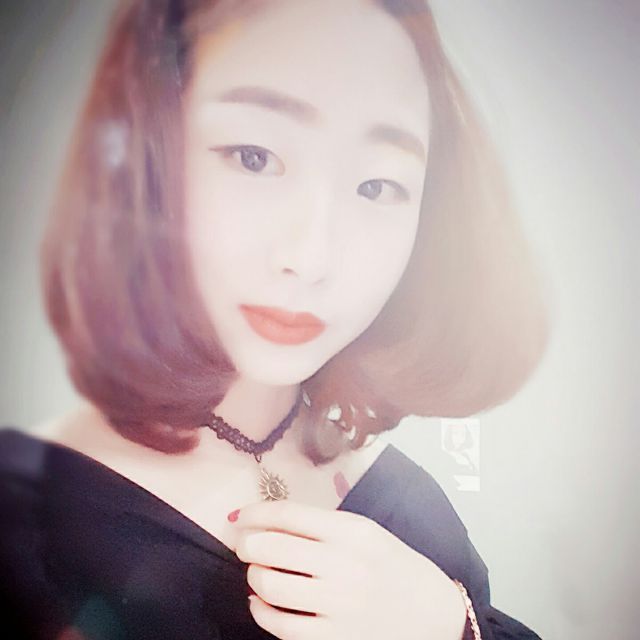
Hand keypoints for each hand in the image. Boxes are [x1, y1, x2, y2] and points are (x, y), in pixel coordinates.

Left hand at [231, 499, 466, 639]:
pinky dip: (260, 610)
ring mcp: (337, 605)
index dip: (256, 512)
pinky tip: (261, 603)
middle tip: (244, 544)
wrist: (433, 614)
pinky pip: (279, 624)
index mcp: (352, 531)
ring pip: (269, 584)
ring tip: (257, 572)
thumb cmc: (395, 567)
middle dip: (246, 543)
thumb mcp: (366, 532)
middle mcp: (343, 565)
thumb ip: (323, 526)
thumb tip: (270, 521)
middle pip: (271, 547)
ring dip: (253, 575)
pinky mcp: (333, 639)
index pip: (289, 515)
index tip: (239, 515)